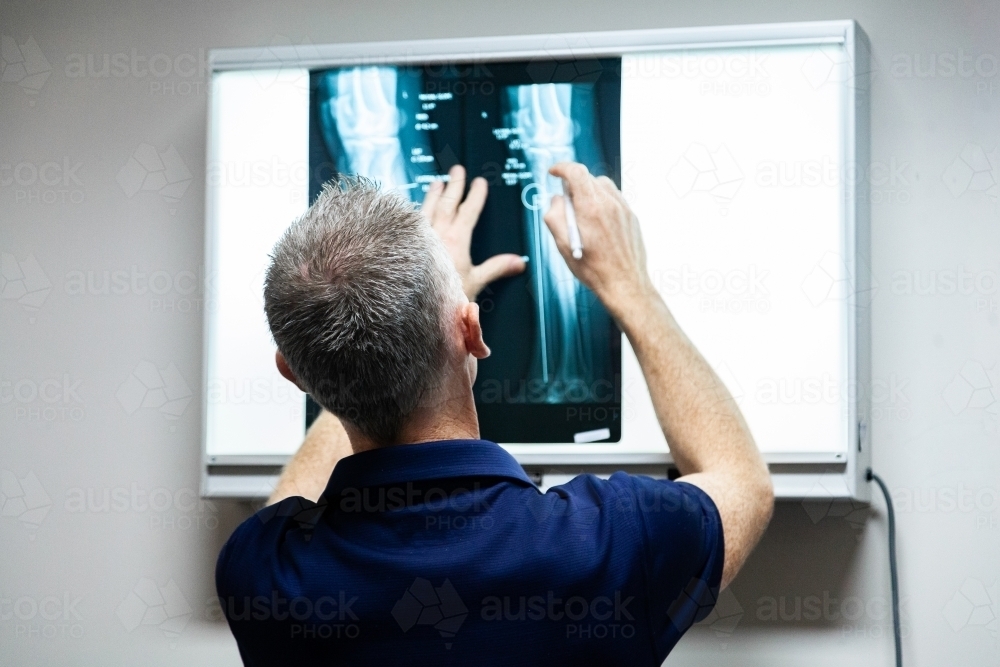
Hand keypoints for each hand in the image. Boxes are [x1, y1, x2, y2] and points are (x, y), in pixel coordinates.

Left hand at [423, 164, 525, 300]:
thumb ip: (496, 268)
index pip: (468, 211)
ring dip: (433, 194)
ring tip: (437, 182)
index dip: (475, 195)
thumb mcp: (475, 282)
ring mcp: (419, 237)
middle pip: (447, 203)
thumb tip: (519, 262)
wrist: (415, 302)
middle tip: (458, 170)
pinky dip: (414, 211)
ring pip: (427, 208)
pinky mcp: (406, 243)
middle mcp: (436, 233)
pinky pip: (410, 221)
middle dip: (454, 185)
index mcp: (456, 240)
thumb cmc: (445, 295)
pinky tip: (413, 209)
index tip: (479, 182)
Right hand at [543, 162, 654, 318]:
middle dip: (573, 184)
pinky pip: (615, 199)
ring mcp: (624, 209)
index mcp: (591, 208)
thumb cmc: (594, 269)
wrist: (624, 284)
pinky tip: (597, 223)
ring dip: (589, 192)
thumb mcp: (562, 245)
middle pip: (589, 177)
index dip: (561, 168)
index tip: (554, 172)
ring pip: (603, 186)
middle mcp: (610, 204)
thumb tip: (556, 200)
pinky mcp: (631, 217)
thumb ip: (554, 216)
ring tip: (582, 214)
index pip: (575, 172)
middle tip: (566, 202)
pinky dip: (603, 202)